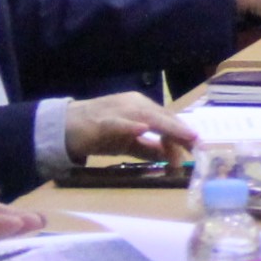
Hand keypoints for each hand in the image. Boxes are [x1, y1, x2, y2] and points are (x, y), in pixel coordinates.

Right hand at [64, 94, 195, 163]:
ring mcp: (118, 110)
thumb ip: (149, 148)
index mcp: (141, 107)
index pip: (168, 119)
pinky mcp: (101, 120)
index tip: (198, 148)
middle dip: (181, 132)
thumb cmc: (98, 133)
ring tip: (185, 137)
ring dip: (167, 128)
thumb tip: (171, 156)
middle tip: (197, 147)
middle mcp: (133, 103)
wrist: (62, 127)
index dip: (183, 133)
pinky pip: (119, 122)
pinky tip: (143, 129)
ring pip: (148, 116)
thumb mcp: (128, 143)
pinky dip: (131, 125)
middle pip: (163, 116)